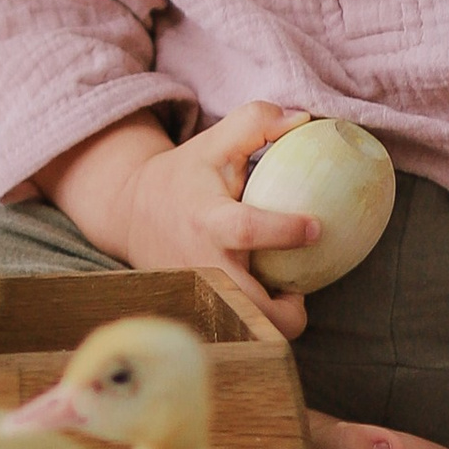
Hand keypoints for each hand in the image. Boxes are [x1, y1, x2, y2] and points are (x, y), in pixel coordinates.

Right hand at [46, 101, 319, 338]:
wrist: (131, 213)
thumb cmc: (185, 175)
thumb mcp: (214, 142)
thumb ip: (255, 122)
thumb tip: (304, 119)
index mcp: (209, 220)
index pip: (249, 230)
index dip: (285, 231)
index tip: (317, 227)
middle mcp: (205, 264)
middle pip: (255, 308)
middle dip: (289, 312)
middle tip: (303, 287)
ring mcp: (201, 293)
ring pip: (249, 329)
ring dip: (275, 320)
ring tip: (285, 294)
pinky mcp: (199, 309)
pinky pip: (237, 326)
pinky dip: (256, 320)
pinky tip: (265, 297)